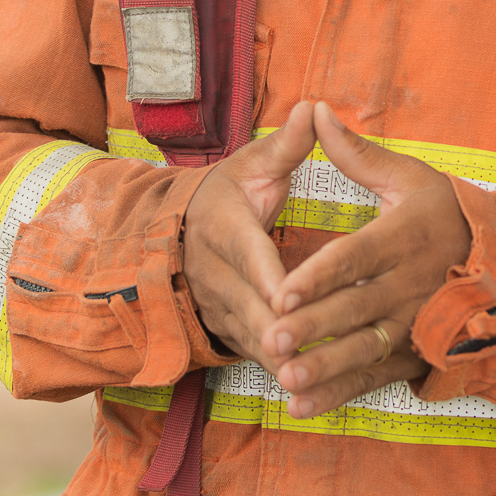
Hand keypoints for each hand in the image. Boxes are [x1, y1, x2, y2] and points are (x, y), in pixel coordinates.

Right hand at [181, 102, 316, 371]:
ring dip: (275, 358)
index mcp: (223, 225)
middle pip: (246, 304)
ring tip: (307, 377)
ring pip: (247, 336)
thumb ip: (286, 145)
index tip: (290, 296)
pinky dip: (276, 369)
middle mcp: (213, 270)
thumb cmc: (230, 194)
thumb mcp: (254, 165)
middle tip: (302, 351)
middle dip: (273, 329)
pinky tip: (305, 388)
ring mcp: (217, 304)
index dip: (268, 277)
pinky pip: (250, 354)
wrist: (183, 231)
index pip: (248, 253)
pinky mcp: (226, 328)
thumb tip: (311, 107)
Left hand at [265, 104, 473, 417]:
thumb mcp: (409, 177)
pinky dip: (338, 395)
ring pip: (364, 348)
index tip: (283, 289)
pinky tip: (301, 406)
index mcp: (404, 237)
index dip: (320, 275)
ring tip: (286, 377)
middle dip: (313, 325)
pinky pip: (373, 377)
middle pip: (355, 307)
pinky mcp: (414, 352)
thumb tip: (315, 110)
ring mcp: (413, 324)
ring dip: (324, 367)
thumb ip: (357, 153)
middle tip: (272, 336)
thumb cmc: (448, 213)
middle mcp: (410, 284)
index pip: (356, 257)